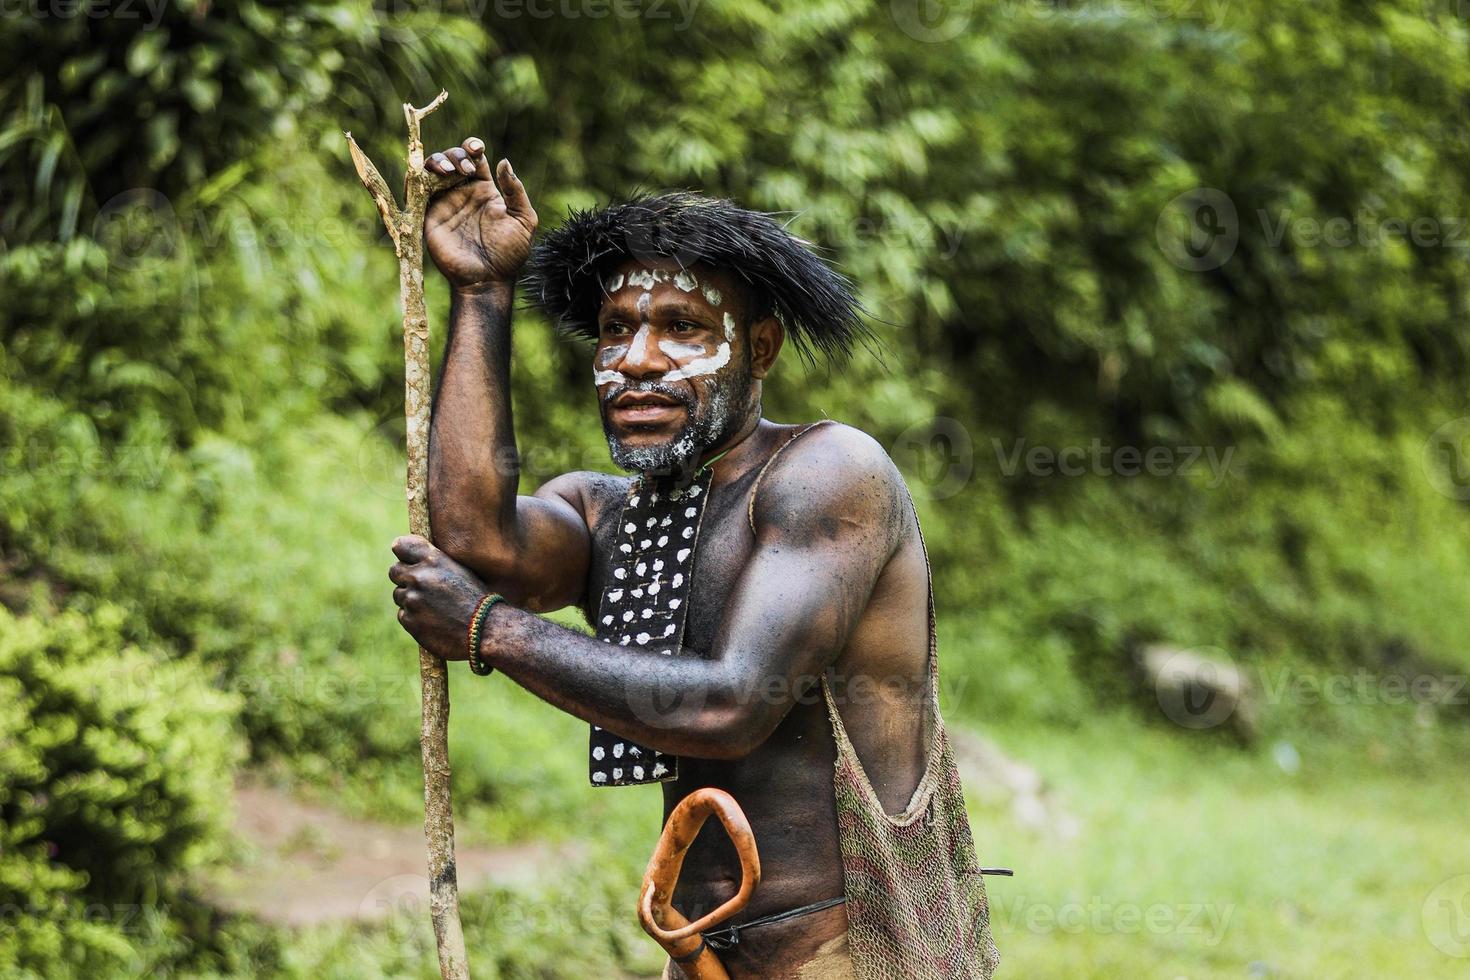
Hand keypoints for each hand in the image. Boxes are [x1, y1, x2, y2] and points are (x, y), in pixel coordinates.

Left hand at [389, 535, 492, 661]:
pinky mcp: (409, 620)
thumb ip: (436, 563)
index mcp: (433, 560)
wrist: (486, 629)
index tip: (408, 561)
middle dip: (405, 578)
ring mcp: (412, 599)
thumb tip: (416, 562)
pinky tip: (433, 621)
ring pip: (399, 595)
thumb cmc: (477, 599)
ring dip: (411, 600)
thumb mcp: (460, 571)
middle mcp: (419, 577)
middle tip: (423, 589)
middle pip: (395, 571)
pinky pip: (403, 614)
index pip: (401, 546)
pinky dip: (414, 618)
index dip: (404, 554)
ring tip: (434, 608)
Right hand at [424, 137, 537, 292]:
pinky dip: (418, 178)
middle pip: (451, 158)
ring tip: (450, 172)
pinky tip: (430, 178)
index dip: (472, 147)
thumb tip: (504, 161)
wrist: (488, 280)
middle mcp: (462, 193)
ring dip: (437, 162)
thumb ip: (516, 191)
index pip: (474, 158)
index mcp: (484, 190)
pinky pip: (416, 192)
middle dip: (455, 155)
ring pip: (431, 170)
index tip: (477, 149)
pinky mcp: (428, 217)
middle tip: (466, 171)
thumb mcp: (523, 220)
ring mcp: (444, 204)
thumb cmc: (509, 254)